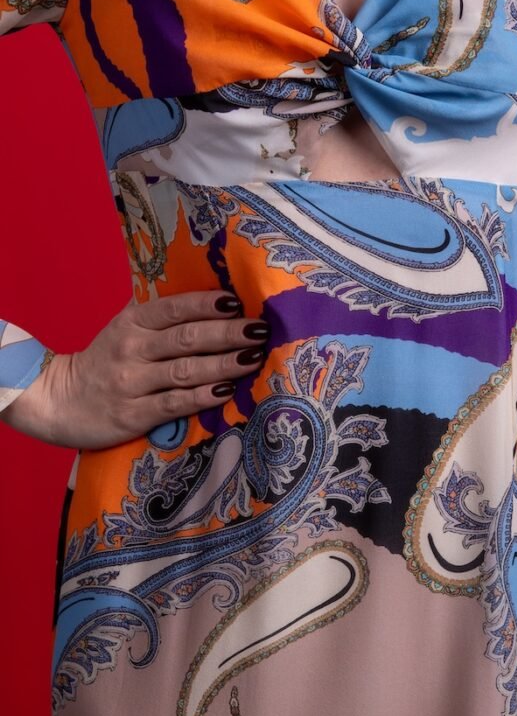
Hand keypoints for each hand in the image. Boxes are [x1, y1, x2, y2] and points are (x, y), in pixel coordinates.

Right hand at [3, 290, 269, 449]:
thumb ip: (161, 317)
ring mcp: (132, 382)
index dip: (207, 304)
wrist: (56, 400)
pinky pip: (174, 403)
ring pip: (186, 370)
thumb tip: (215, 301)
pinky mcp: (133, 414)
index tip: (238, 301)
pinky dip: (203, 396)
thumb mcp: (125, 328)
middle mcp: (132, 348)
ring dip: (224, 363)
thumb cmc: (105, 360)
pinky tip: (227, 390)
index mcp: (133, 321)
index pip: (175, 308)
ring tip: (255, 358)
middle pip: (187, 338)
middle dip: (228, 333)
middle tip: (261, 329)